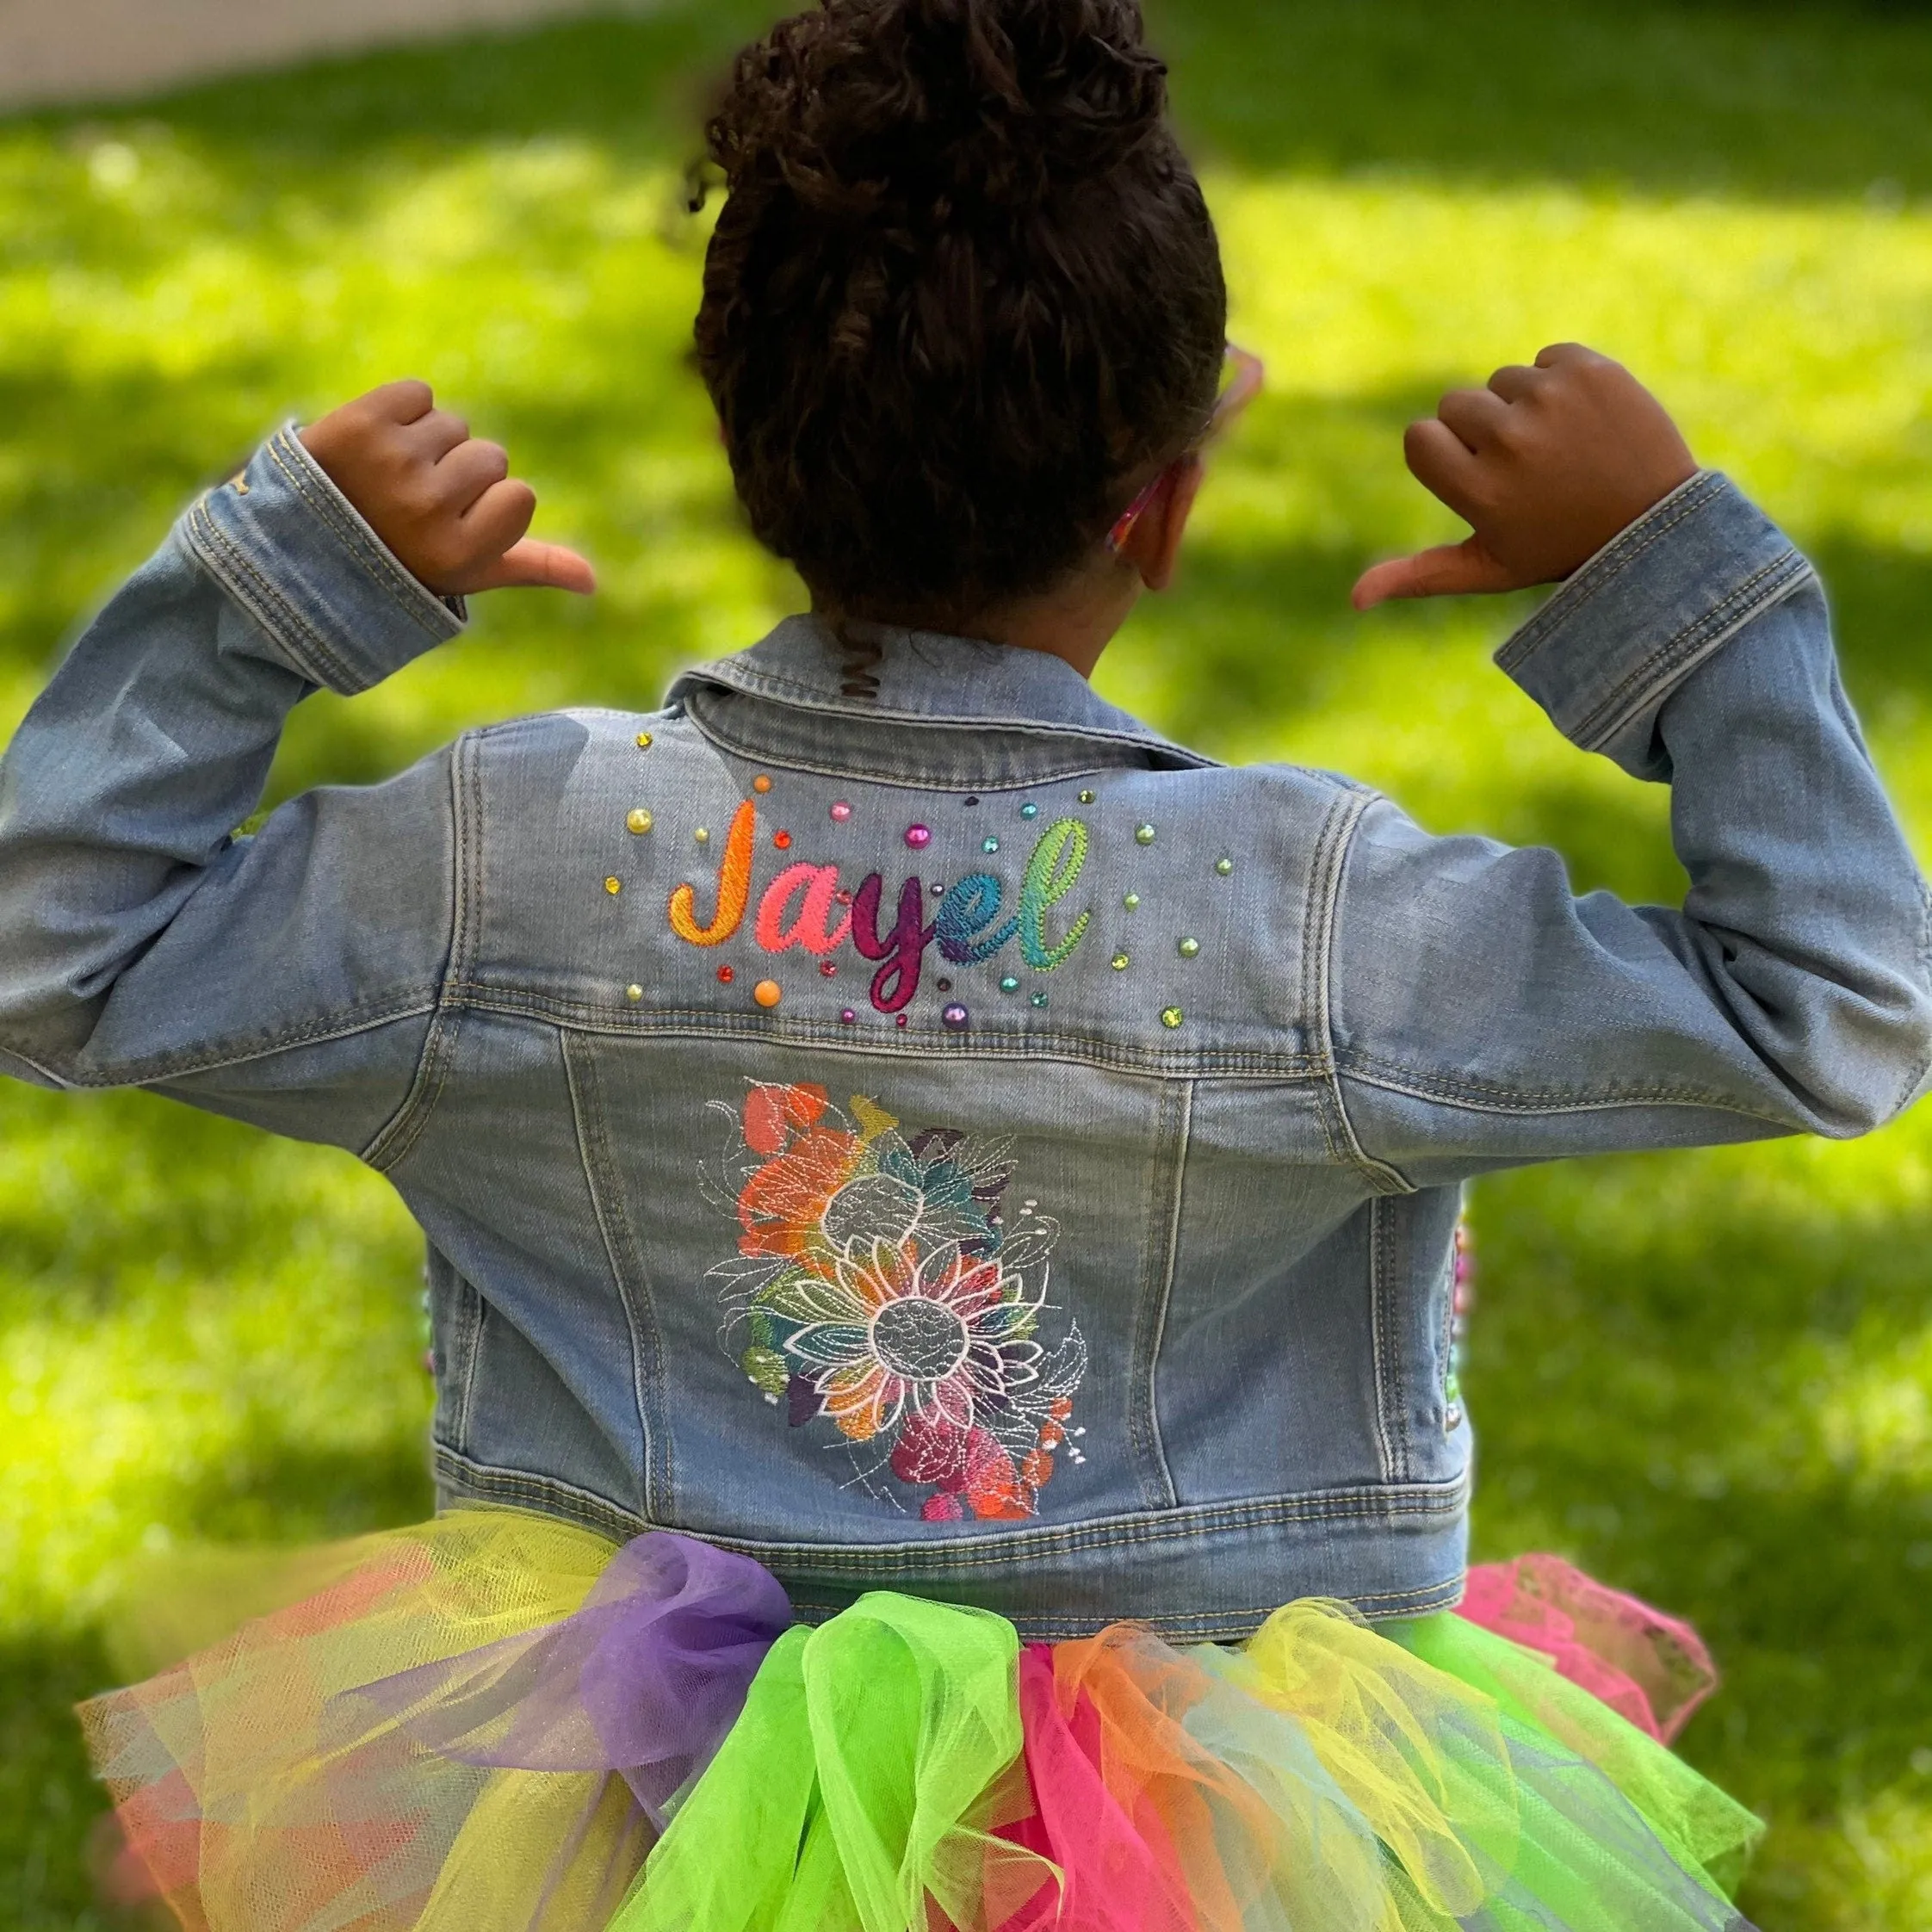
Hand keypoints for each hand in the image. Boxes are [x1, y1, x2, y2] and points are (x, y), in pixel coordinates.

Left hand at [298, 381, 594, 596]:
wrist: (292, 540)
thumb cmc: (394, 562)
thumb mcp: (463, 575)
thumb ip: (530, 567)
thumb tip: (594, 582)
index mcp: (456, 556)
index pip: (522, 495)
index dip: (491, 505)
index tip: (453, 526)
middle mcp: (425, 510)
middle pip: (489, 456)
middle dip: (460, 474)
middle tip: (410, 503)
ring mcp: (390, 464)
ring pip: (452, 425)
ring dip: (427, 443)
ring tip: (386, 475)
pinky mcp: (357, 423)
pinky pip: (417, 393)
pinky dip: (402, 411)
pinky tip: (375, 444)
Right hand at [1351, 345, 1696, 609]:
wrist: (1659, 522)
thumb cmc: (1559, 550)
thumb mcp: (1489, 569)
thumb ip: (1419, 575)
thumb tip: (1353, 599)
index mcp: (1479, 491)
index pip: (1419, 437)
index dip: (1445, 454)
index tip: (1480, 476)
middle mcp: (1510, 442)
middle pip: (1456, 403)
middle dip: (1481, 429)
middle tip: (1528, 466)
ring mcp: (1551, 401)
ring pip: (1503, 381)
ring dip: (1524, 406)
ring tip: (1562, 447)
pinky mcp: (1589, 370)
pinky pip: (1547, 359)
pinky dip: (1562, 383)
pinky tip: (1586, 421)